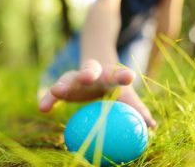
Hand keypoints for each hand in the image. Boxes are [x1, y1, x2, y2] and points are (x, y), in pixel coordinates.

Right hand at [39, 59, 156, 127]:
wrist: (94, 72)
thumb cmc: (113, 86)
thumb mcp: (125, 94)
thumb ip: (135, 108)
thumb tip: (151, 126)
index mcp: (111, 74)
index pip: (118, 74)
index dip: (123, 75)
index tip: (129, 77)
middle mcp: (93, 72)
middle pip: (91, 69)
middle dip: (89, 71)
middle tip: (87, 77)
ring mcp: (77, 77)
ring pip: (69, 77)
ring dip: (63, 83)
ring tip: (56, 91)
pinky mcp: (64, 85)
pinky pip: (55, 93)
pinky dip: (49, 99)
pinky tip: (43, 108)